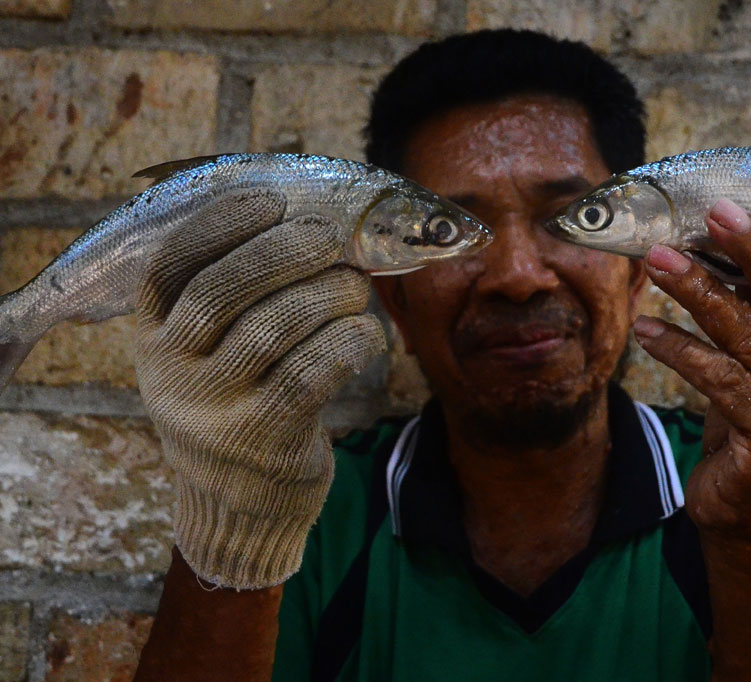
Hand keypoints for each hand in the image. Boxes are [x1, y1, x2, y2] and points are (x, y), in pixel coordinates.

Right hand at [135, 189, 384, 588]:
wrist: (238, 505)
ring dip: (327, 294)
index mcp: (152, 336)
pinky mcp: (264, 442)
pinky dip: (348, 340)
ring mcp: (214, 411)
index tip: (272, 201)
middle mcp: (172, 373)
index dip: (223, 225)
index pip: (173, 266)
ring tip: (353, 287)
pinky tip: (365, 333)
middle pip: (223, 291)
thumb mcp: (206, 354)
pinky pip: (312, 372)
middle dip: (284, 252)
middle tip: (328, 239)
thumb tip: (304, 221)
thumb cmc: (236, 403)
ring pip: (274, 328)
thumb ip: (234, 295)